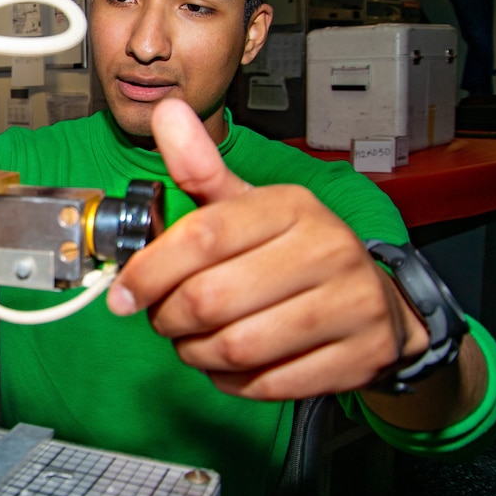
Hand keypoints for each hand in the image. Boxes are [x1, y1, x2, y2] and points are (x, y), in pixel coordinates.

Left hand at [105, 98, 429, 400]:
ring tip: (192, 341)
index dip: (150, 271)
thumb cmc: (292, 250)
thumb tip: (165, 112)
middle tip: (162, 319)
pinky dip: (232, 381)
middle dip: (169, 318)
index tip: (123, 294)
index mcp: (290, 206)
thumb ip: (198, 168)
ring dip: (196, 352)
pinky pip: (270, 383)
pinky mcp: (360, 354)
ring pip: (237, 346)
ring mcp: (350, 304)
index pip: (203, 237)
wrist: (372, 298)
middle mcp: (326, 249)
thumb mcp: (246, 204)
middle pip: (211, 298)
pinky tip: (227, 364)